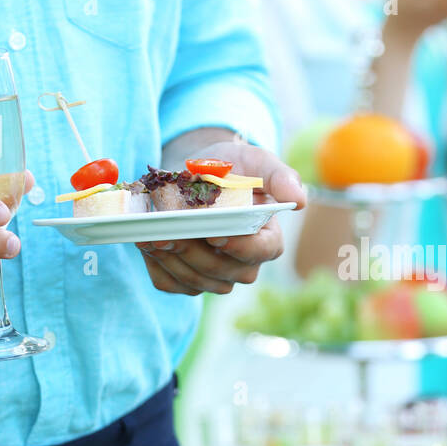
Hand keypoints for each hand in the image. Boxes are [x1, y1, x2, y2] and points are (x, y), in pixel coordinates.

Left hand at [136, 142, 306, 295]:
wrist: (194, 173)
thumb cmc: (231, 167)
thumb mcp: (256, 162)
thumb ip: (279, 177)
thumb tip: (300, 200)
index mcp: (268, 239)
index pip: (261, 252)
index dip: (240, 247)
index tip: (216, 233)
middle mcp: (245, 264)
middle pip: (223, 271)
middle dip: (194, 251)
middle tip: (169, 230)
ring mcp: (215, 277)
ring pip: (195, 280)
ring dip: (171, 258)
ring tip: (151, 233)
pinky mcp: (186, 280)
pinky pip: (171, 283)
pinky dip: (157, 265)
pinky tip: (146, 241)